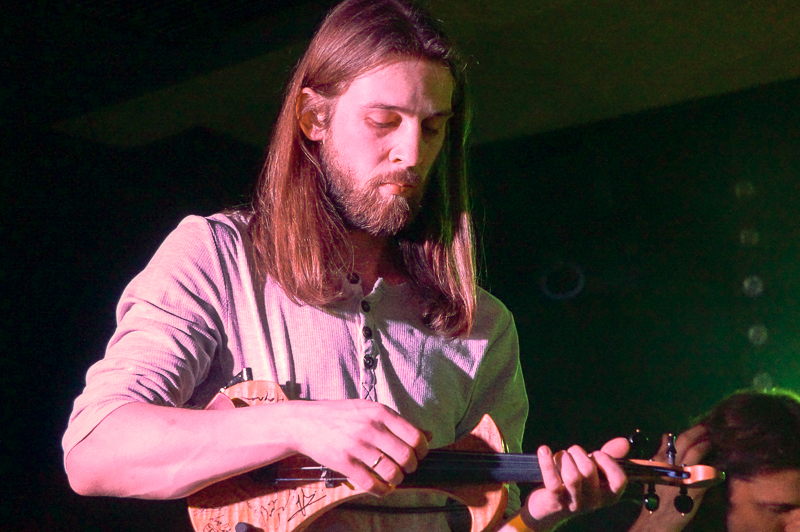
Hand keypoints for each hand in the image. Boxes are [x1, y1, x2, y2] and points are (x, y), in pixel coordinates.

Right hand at [282, 399, 429, 496]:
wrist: (305, 422)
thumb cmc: (340, 415)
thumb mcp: (370, 410)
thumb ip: (398, 422)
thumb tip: (428, 435)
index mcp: (381, 412)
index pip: (415, 436)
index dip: (422, 451)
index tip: (418, 455)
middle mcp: (371, 428)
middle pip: (407, 457)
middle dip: (411, 467)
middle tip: (405, 468)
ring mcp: (357, 446)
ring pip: (392, 473)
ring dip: (397, 480)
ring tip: (392, 478)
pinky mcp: (344, 463)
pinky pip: (371, 484)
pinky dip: (381, 490)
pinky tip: (380, 487)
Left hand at [520, 437, 629, 531]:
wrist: (548, 509)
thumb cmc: (576, 485)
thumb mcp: (595, 471)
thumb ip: (610, 457)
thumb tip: (624, 442)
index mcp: (608, 494)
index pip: (619, 480)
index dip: (608, 461)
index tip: (596, 454)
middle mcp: (594, 501)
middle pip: (589, 470)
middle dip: (577, 453)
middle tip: (571, 453)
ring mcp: (574, 503)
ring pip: (572, 476)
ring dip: (563, 457)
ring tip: (560, 456)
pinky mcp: (555, 501)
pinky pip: (552, 481)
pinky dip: (547, 462)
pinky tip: (544, 450)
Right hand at [628, 425, 710, 531]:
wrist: (656, 521)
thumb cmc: (656, 497)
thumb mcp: (653, 471)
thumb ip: (661, 453)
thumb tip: (667, 435)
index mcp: (659, 460)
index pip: (676, 440)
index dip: (691, 432)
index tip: (703, 427)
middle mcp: (670, 465)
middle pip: (686, 442)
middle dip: (700, 432)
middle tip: (712, 427)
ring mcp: (682, 476)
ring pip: (696, 454)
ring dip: (708, 445)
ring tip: (718, 440)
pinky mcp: (694, 490)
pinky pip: (706, 474)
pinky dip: (714, 467)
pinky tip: (721, 465)